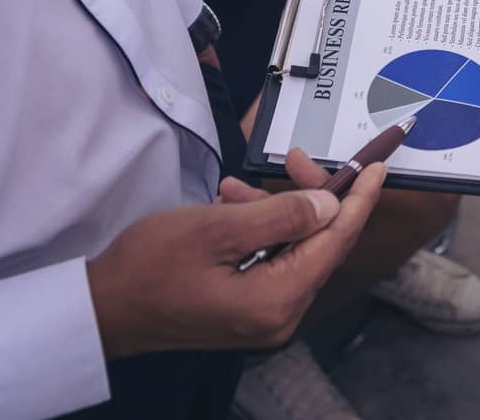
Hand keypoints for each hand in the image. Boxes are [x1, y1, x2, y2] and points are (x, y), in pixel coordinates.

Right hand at [86, 149, 382, 357]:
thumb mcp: (215, 229)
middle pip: (318, 247)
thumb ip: (279, 216)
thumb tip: (328, 205)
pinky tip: (231, 208)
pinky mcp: (247, 313)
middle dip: (312, 199)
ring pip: (293, 251)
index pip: (334, 242)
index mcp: (276, 300)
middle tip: (295, 160)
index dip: (358, 200)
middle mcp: (279, 318)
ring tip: (234, 190)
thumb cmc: (148, 268)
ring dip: (275, 213)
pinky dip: (259, 232)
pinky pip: (271, 263)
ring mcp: (263, 319)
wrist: (102, 310)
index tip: (377, 168)